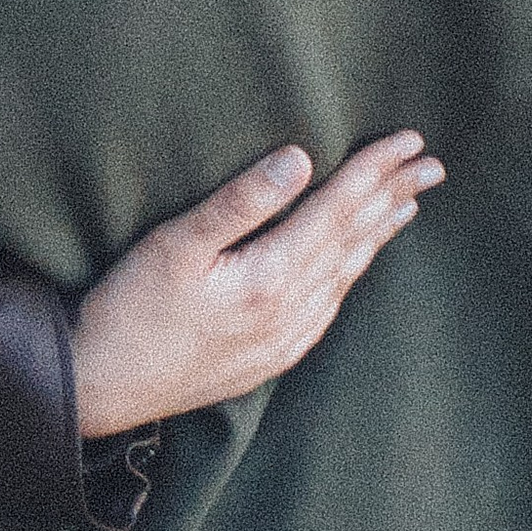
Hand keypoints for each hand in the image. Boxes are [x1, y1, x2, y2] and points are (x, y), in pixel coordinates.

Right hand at [73, 134, 442, 440]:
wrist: (97, 390)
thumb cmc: (128, 309)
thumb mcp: (175, 244)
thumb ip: (240, 201)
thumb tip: (300, 158)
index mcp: (270, 278)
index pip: (338, 209)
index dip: (375, 170)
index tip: (410, 140)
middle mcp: (289, 313)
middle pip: (353, 240)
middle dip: (393, 197)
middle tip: (433, 166)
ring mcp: (283, 341)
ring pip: (346, 275)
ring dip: (378, 235)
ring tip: (408, 204)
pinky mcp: (269, 359)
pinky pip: (327, 307)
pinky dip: (349, 275)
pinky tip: (354, 263)